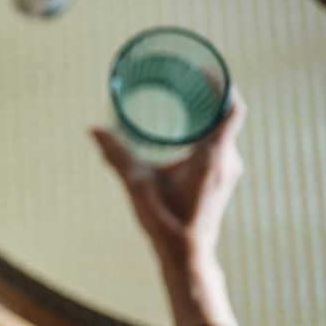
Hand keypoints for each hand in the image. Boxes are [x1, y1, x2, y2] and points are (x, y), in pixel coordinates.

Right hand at [92, 89, 245, 262]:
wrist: (186, 255)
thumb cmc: (165, 221)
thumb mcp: (137, 184)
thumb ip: (116, 155)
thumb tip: (94, 128)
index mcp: (213, 156)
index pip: (231, 108)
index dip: (222, 84)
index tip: (203, 70)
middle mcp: (227, 160)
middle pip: (227, 115)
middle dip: (210, 93)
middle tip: (186, 77)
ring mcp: (227, 171)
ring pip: (224, 130)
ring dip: (208, 112)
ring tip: (184, 97)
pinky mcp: (221, 179)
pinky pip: (220, 144)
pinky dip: (207, 129)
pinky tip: (186, 128)